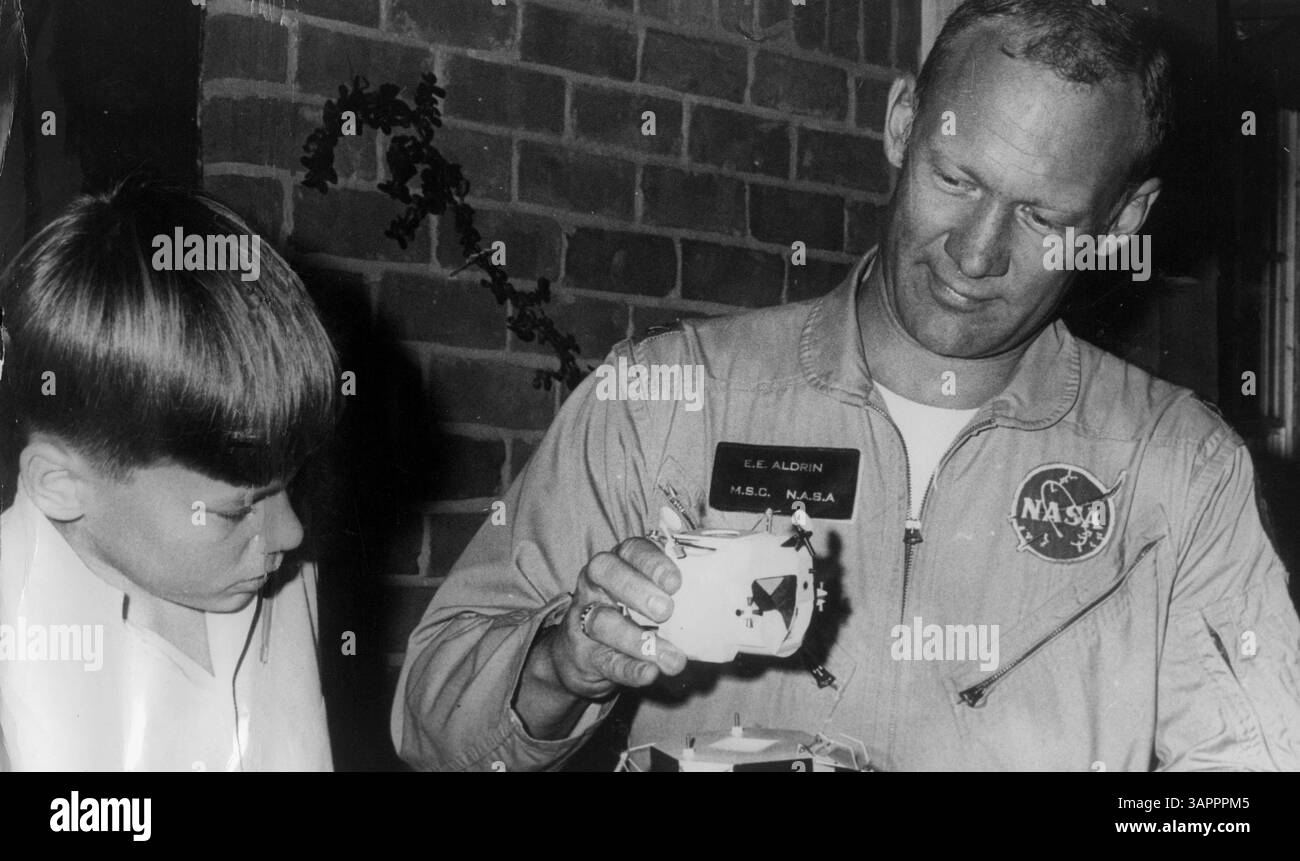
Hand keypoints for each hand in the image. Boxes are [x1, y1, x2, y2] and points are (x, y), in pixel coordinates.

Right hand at [545, 537, 688, 700]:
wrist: (584, 655)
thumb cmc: (631, 617)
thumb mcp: (650, 597)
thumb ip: (677, 595)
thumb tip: (725, 603)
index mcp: (619, 561)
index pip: (630, 549)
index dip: (651, 561)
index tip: (675, 582)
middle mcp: (595, 583)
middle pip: (606, 572)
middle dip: (636, 589)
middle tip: (665, 610)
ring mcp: (582, 617)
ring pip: (602, 621)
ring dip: (637, 639)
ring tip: (670, 657)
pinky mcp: (582, 653)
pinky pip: (604, 659)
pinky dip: (629, 667)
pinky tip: (650, 673)